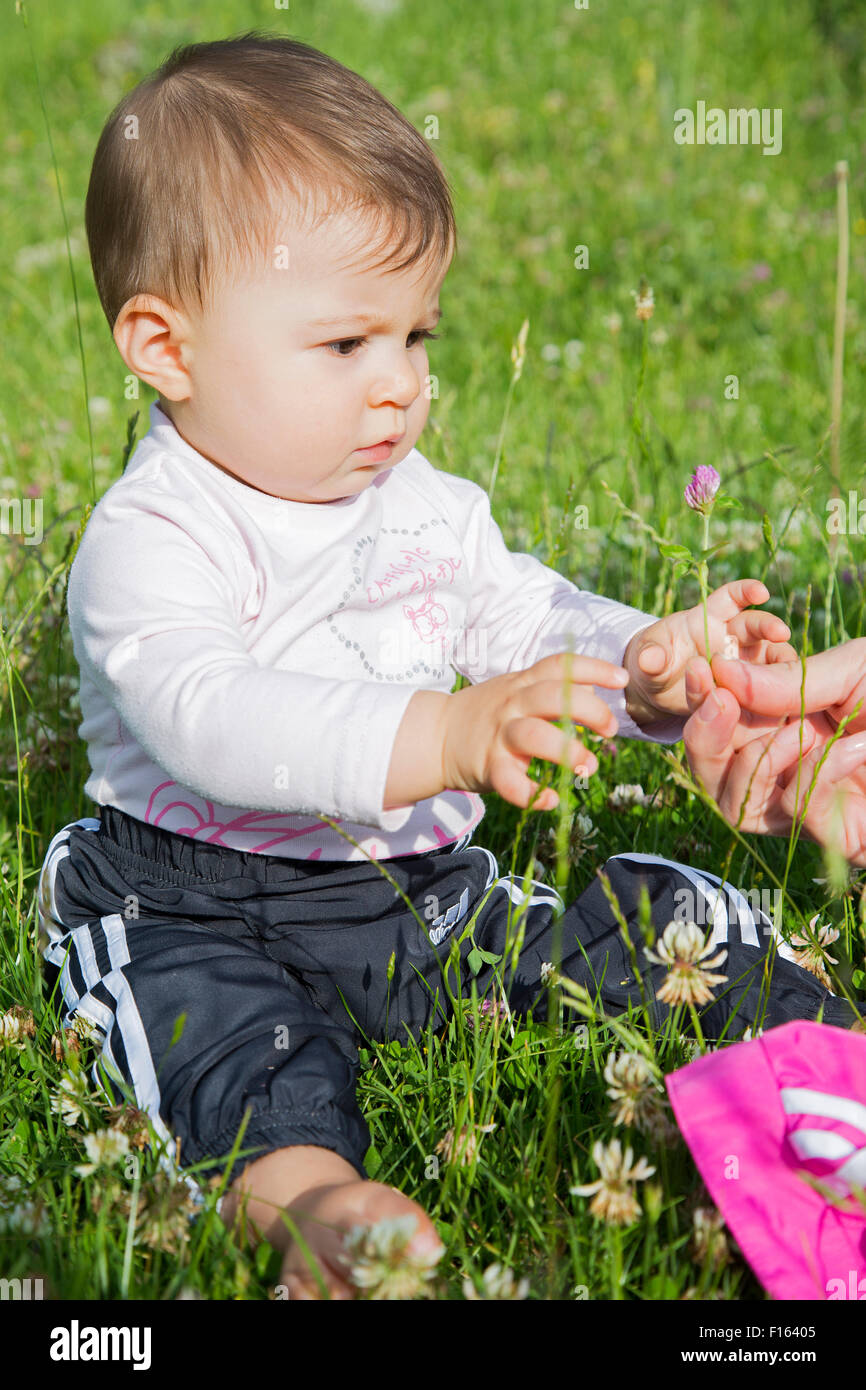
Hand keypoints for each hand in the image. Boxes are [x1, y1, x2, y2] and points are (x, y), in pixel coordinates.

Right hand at [441, 650, 628, 811]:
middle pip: (553, 697)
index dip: (593, 669)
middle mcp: (512, 705)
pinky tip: (552, 799)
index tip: (621, 679)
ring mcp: (499, 736)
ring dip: (568, 752)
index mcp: (523, 684)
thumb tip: (593, 690)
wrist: (436, 736)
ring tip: (587, 768)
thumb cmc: (488, 714)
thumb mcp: (516, 690)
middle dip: (590, 711)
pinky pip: (512, 784)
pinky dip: (535, 795)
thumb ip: (552, 689)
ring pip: (535, 737)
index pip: (560, 666)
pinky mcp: (488, 768)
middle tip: (609, 731)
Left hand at [622, 578, 793, 727]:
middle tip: (781, 634)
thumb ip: (651, 656)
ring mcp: (742, 663)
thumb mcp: (647, 656)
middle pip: (755, 626)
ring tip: (785, 675)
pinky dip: (772, 694)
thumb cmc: (652, 662)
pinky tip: (781, 702)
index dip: (746, 591)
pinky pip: (762, 689)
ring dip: (777, 664)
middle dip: (770, 627)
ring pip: (767, 658)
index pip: (730, 598)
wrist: (656, 690)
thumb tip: (650, 659)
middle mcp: (731, 638)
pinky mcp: (745, 688)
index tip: (761, 592)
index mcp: (708, 619)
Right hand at [683, 653, 865, 862]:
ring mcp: (812, 806)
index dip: (699, 705)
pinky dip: (813, 774)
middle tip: (719, 700)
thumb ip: (783, 681)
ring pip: (738, 806)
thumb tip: (717, 673)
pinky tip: (850, 746)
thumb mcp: (850, 671)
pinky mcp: (841, 837)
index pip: (718, 729)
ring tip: (802, 727)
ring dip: (756, 760)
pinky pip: (794, 812)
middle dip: (705, 739)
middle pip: (712, 777)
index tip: (701, 673)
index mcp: (784, 725)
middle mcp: (789, 770)